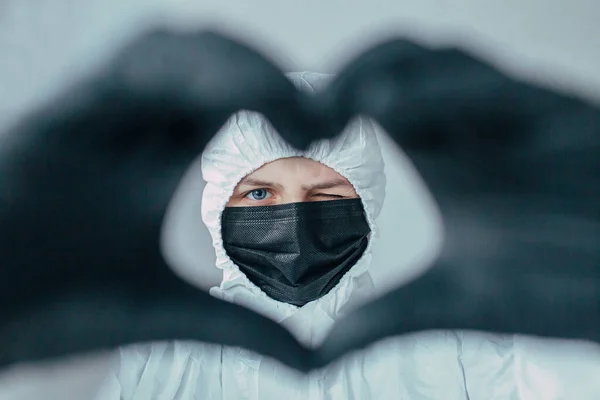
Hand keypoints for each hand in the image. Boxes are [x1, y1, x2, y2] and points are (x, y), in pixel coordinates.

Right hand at [0, 28, 311, 371]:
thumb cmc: (68, 309)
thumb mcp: (170, 312)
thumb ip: (240, 328)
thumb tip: (313, 361)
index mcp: (160, 163)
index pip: (227, 107)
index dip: (283, 105)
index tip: (328, 129)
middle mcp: (132, 131)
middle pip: (207, 67)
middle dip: (266, 77)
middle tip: (319, 114)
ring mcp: (99, 118)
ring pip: (171, 53)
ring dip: (234, 66)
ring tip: (285, 104)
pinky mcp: (63, 115)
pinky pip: (128, 70)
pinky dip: (185, 72)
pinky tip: (234, 97)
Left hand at [318, 40, 599, 364]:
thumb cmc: (560, 280)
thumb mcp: (462, 298)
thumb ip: (392, 315)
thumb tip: (322, 351)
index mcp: (444, 154)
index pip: (377, 97)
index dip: (327, 100)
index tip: (290, 130)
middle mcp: (475, 126)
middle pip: (400, 64)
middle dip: (350, 74)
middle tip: (308, 113)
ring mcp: (516, 117)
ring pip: (443, 62)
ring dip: (386, 72)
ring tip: (341, 104)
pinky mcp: (560, 118)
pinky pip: (495, 87)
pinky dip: (438, 91)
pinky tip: (390, 109)